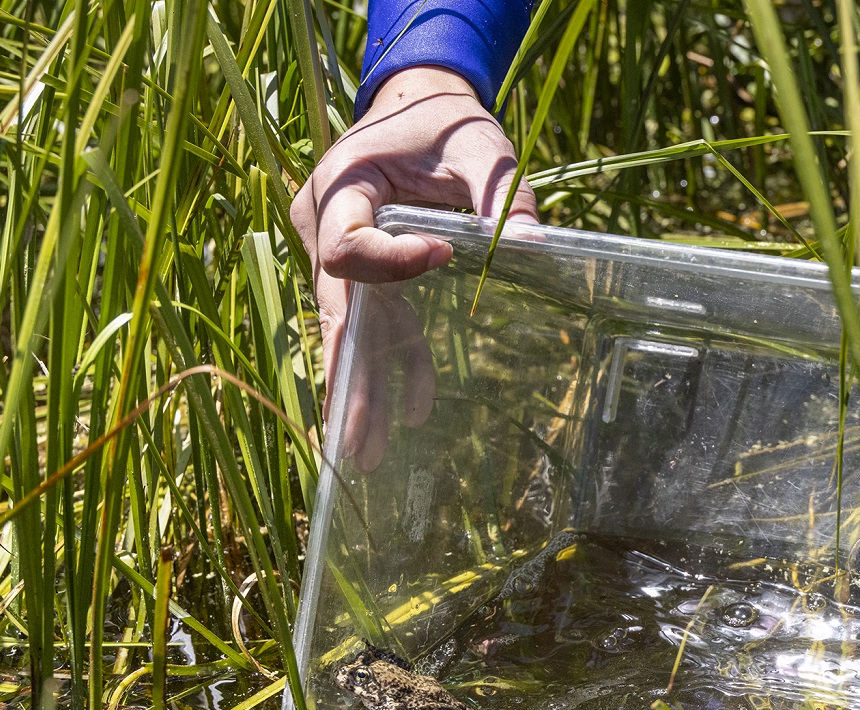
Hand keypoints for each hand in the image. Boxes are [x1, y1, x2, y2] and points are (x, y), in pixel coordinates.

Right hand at [292, 66, 538, 471]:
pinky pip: (379, 324)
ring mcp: (339, 253)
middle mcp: (325, 224)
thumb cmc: (446, 119)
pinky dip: (398, 364)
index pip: (349, 245)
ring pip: (352, 330)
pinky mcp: (366, 274)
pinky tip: (414, 413)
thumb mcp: (481, 145)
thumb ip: (500, 192)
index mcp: (343, 184)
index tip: (448, 253)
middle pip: (337, 309)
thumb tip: (533, 247)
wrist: (418, 103)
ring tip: (363, 456)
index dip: (392, 262)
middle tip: (353, 441)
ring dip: (363, 391)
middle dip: (349, 376)